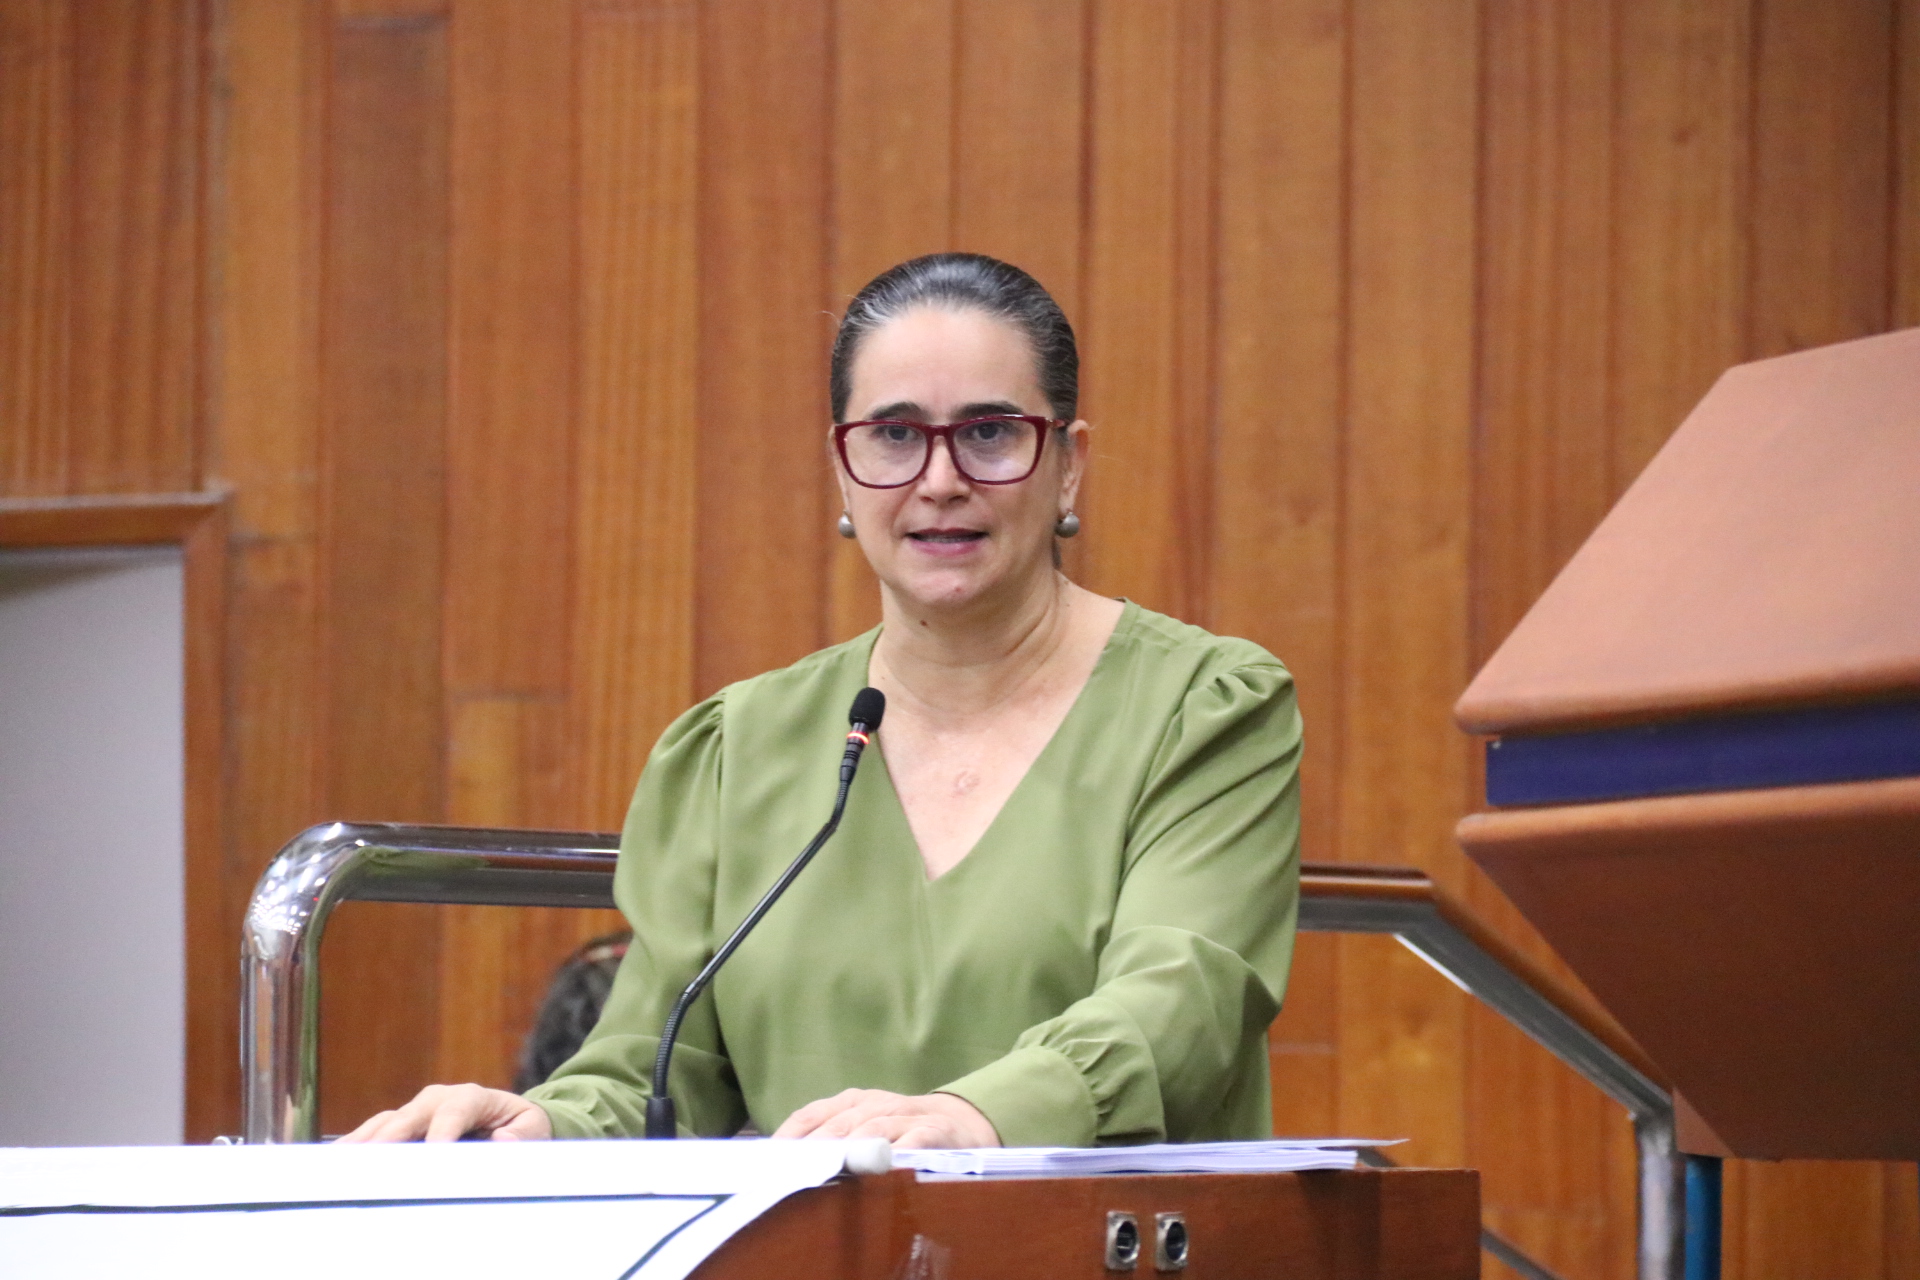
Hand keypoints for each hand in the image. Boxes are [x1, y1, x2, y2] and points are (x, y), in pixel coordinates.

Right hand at [336, 1083, 552, 1142]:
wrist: (510, 1119)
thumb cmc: (522, 1126)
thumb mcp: (534, 1130)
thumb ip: (521, 1136)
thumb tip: (500, 1140)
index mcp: (472, 1096)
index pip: (453, 1111)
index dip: (442, 1131)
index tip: (432, 1152)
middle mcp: (438, 1099)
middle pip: (410, 1116)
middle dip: (393, 1138)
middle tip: (373, 1163)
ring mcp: (416, 1109)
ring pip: (385, 1124)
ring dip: (365, 1143)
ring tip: (343, 1164)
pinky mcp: (401, 1124)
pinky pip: (374, 1133)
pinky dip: (356, 1146)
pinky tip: (336, 1162)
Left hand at [771, 1089, 999, 1148]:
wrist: (961, 1124)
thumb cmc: (899, 1134)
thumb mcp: (862, 1130)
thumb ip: (829, 1141)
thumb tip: (782, 1164)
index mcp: (852, 1102)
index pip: (812, 1114)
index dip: (790, 1136)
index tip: (770, 1160)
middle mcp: (876, 1104)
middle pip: (839, 1125)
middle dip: (815, 1149)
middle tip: (794, 1173)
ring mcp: (906, 1116)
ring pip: (873, 1130)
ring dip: (851, 1150)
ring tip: (830, 1170)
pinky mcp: (935, 1131)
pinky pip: (915, 1140)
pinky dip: (899, 1152)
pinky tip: (884, 1167)